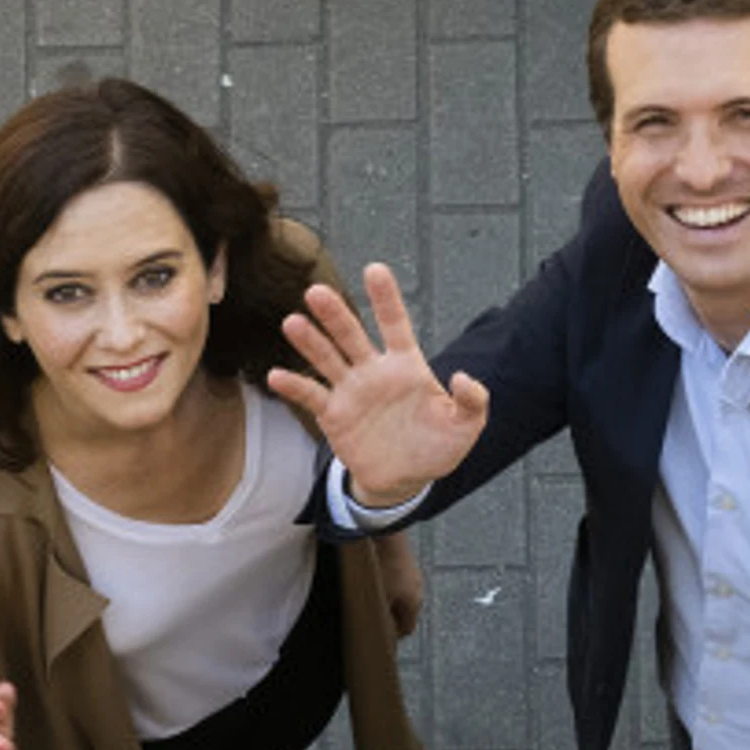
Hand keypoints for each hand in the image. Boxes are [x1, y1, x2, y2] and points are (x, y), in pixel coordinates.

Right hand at [268, 263, 489, 507]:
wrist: (407, 480)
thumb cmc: (438, 446)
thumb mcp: (465, 426)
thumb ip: (473, 401)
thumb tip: (463, 377)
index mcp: (406, 365)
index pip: (395, 324)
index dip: (386, 298)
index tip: (374, 270)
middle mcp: (374, 371)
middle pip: (352, 335)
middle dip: (336, 314)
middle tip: (317, 292)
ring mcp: (351, 390)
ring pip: (328, 359)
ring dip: (310, 342)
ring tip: (293, 323)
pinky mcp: (333, 414)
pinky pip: (311, 396)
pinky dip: (294, 386)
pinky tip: (277, 376)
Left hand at [373, 530, 424, 635]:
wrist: (386, 532)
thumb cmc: (382, 567)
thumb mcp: (378, 600)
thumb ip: (381, 619)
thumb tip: (379, 632)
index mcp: (414, 604)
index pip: (407, 629)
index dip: (393, 636)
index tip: (379, 637)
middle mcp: (418, 590)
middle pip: (405, 612)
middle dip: (390, 616)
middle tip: (372, 616)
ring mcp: (414, 574)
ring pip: (401, 594)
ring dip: (389, 598)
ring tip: (371, 596)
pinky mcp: (406, 560)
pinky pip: (398, 579)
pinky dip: (389, 583)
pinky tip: (374, 577)